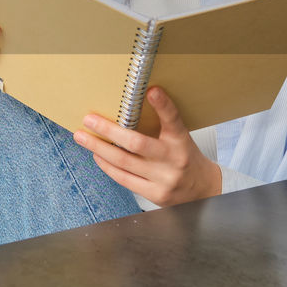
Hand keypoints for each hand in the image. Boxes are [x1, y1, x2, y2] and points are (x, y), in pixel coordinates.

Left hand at [73, 86, 221, 206]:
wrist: (203, 190)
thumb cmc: (184, 158)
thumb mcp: (179, 137)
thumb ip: (160, 124)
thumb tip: (127, 108)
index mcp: (181, 140)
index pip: (173, 119)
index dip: (163, 105)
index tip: (151, 91)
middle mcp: (174, 159)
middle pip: (137, 143)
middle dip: (109, 130)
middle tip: (89, 119)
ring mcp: (164, 179)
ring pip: (124, 162)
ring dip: (99, 148)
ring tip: (82, 137)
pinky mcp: (155, 194)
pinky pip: (124, 179)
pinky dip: (107, 166)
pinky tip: (97, 156)